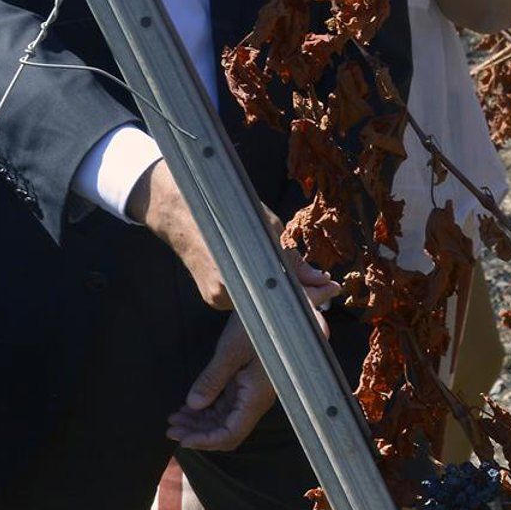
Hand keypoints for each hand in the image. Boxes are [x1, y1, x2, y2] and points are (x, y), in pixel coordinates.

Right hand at [126, 161, 334, 310]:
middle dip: (296, 291)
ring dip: (272, 288)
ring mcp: (219, 297)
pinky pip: (242, 298)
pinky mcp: (212, 300)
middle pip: (275, 299)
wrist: (180, 210)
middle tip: (316, 282)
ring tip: (274, 268)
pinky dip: (252, 287)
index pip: (289, 292)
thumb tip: (318, 279)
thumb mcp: (267, 227)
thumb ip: (292, 259)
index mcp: (248, 267)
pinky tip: (251, 270)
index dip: (312, 292)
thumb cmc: (225, 210)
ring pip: (259, 299)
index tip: (330, 288)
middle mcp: (232, 289)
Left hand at [166, 315, 274, 449]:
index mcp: (254, 397)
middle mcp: (254, 400)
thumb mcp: (231, 350)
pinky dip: (205, 409)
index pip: (230, 434)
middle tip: (170, 428)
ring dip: (199, 422)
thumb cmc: (258, 326)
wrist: (276, 309)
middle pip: (225, 431)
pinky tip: (188, 407)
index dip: (205, 441)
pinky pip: (224, 405)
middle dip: (198, 434)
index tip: (181, 439)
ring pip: (223, 419)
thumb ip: (212, 379)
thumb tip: (193, 405)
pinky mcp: (245, 384)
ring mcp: (250, 393)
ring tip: (174, 418)